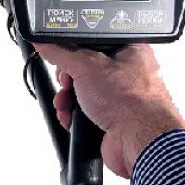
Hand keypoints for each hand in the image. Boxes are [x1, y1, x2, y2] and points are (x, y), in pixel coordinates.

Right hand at [34, 43, 184, 178]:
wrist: (138, 140)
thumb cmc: (131, 100)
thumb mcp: (87, 66)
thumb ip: (62, 52)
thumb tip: (45, 43)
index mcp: (130, 50)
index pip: (93, 43)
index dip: (74, 49)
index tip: (60, 55)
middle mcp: (128, 74)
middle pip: (85, 70)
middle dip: (69, 80)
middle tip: (68, 82)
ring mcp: (120, 99)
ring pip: (83, 94)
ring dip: (69, 100)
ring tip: (68, 104)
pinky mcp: (113, 120)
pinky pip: (86, 114)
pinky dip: (75, 117)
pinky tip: (73, 118)